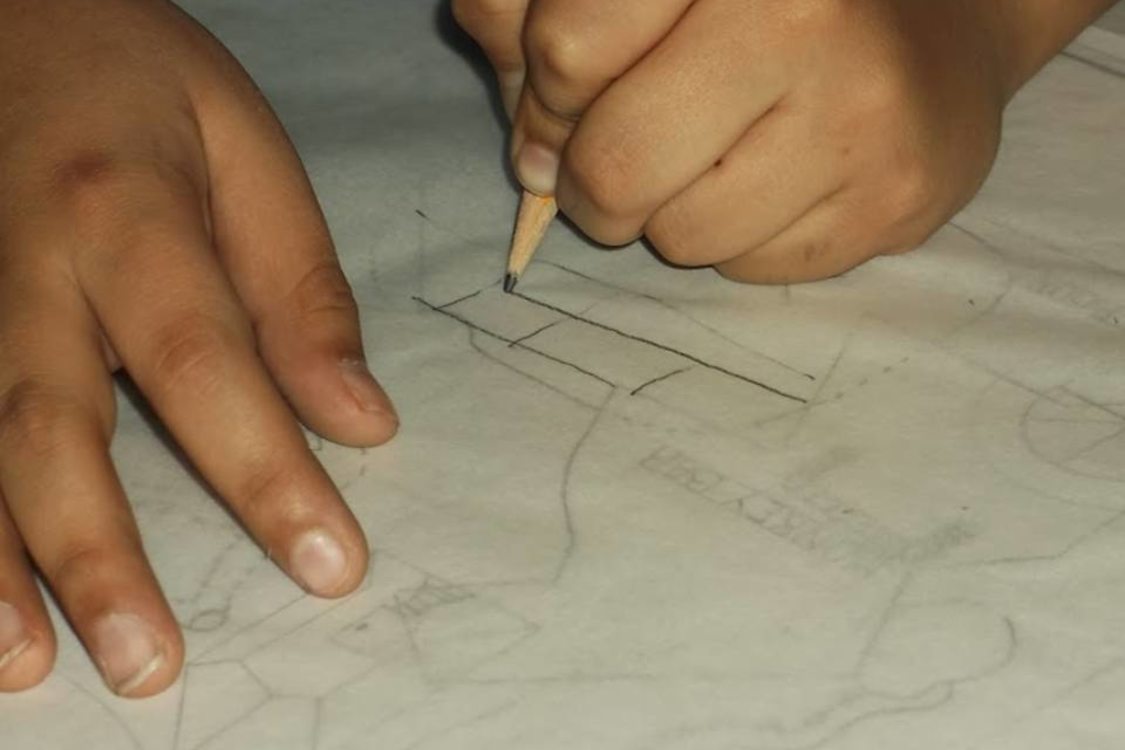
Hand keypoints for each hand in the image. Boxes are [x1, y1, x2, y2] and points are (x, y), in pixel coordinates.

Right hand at [0, 0, 396, 695]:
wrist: (4, 11)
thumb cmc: (137, 80)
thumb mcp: (247, 149)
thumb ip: (300, 290)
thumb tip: (362, 422)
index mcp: (123, 211)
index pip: (204, 362)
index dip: (265, 471)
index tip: (330, 565)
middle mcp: (18, 265)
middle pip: (51, 424)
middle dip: (98, 554)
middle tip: (150, 667)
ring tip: (28, 672)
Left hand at [454, 0, 1113, 282]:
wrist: (934, 32)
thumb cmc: (759, 7)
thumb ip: (546, 27)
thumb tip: (530, 158)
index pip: (566, 50)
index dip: (544, 92)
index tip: (567, 94)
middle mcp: (809, 18)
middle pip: (615, 167)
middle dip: (587, 181)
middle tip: (610, 159)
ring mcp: (863, 118)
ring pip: (678, 237)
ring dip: (666, 214)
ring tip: (710, 160)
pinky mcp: (893, 202)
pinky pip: (747, 269)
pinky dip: (736, 238)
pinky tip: (773, 182)